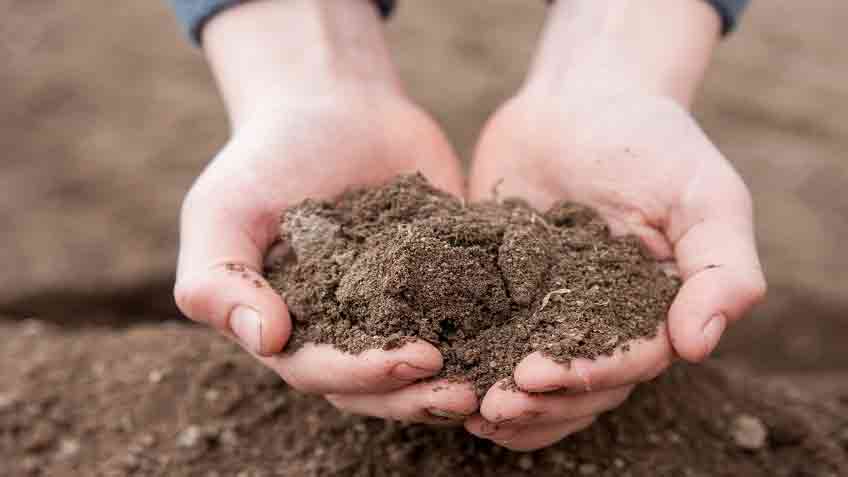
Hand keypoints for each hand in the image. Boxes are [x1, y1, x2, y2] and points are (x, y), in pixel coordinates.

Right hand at [174, 0, 475, 424]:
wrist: (333, 107)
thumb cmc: (265, 160)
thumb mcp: (219, 211)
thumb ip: (218, 279)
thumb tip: (266, 340)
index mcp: (293, 330)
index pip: (323, 371)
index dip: (365, 374)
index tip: (413, 358)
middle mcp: (346, 332)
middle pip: (381, 384)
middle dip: (421, 392)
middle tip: (467, 391)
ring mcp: (400, 310)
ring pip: (427, 364)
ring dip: (459, 378)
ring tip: (497, 384)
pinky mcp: (444, 284)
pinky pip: (469, 315)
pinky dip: (494, 332)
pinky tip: (526, 336)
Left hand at [464, 0, 765, 450]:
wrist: (578, 99)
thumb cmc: (651, 141)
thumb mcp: (704, 195)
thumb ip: (722, 269)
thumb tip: (699, 346)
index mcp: (654, 312)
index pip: (628, 363)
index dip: (588, 376)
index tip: (541, 375)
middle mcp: (601, 321)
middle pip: (577, 385)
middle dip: (538, 403)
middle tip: (493, 407)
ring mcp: (548, 308)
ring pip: (532, 377)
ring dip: (505, 402)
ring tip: (465, 410)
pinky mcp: (502, 290)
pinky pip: (487, 337)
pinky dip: (470, 363)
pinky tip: (439, 380)